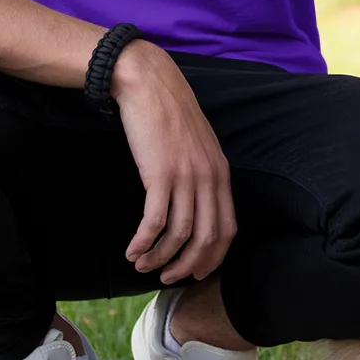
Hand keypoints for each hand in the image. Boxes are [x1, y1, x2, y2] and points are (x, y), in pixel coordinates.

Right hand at [112, 41, 236, 284]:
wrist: (149, 83)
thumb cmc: (169, 113)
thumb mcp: (198, 144)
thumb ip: (203, 172)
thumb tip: (197, 205)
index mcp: (221, 172)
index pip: (227, 228)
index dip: (213, 258)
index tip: (196, 272)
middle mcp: (208, 178)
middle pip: (206, 239)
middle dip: (187, 266)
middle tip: (167, 277)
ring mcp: (185, 176)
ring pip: (179, 235)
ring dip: (160, 257)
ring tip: (142, 265)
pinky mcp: (159, 174)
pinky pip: (154, 222)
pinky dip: (143, 242)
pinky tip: (132, 250)